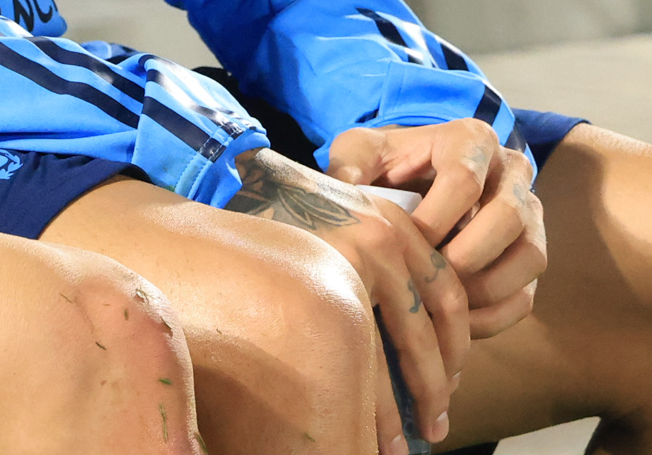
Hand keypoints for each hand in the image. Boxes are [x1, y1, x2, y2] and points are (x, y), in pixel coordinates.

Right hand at [225, 148, 464, 451]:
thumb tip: (399, 317)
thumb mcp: (328, 221)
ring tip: (405, 442)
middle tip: (437, 422)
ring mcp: (355, 261)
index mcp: (389, 219)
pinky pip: (371, 364)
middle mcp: (382, 234)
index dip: (455, 343)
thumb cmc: (260, 236)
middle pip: (431, 325)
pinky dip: (380, 407)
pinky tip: (377, 433)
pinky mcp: (329, 291)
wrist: (196, 233)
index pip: (446, 289)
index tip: (450, 380)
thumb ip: (367, 251)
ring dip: (414, 402)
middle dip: (437, 384)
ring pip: (407, 351)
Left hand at [325, 121, 548, 337]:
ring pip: (530, 255)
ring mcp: (530, 214)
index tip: (400, 245)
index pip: (465, 180)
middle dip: (465, 256)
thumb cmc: (384, 166)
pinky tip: (454, 324)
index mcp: (470, 140)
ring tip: (441, 305)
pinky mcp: (529, 255)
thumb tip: (344, 190)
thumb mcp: (361, 153)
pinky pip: (527, 293)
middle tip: (425, 280)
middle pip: (508, 216)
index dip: (432, 220)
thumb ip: (349, 163)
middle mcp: (511, 171)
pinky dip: (495, 316)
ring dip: (486, 289)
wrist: (411, 182)